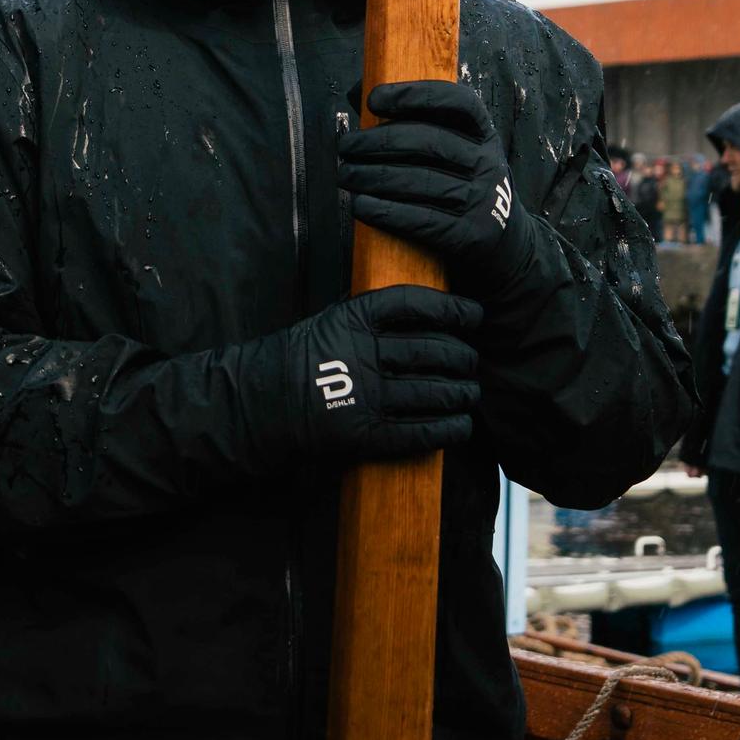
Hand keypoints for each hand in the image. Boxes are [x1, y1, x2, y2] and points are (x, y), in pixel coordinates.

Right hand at [262, 285, 483, 466]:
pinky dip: (448, 429)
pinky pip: (421, 431)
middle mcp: (363, 354)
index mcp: (354, 319)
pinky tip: (462, 425)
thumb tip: (428, 307)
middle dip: (462, 357)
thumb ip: (373, 314)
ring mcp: (366, 395)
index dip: (451, 309)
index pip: (415, 305)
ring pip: (432, 392)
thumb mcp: (333, 319)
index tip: (474, 315)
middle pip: (431, 350)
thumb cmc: (304, 358)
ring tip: (470, 393)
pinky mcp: (367, 434)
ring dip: (461, 394)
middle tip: (472, 361)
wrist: (265, 403)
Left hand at [340, 81, 543, 307]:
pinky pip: (422, 220)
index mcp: (482, 132)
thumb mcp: (454, 147)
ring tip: (345, 175)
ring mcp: (481, 199)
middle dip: (378, 141)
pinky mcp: (469, 234)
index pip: (456, 102)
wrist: (503, 242)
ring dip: (373, 177)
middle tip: (345, 146)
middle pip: (429, 141)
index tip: (375, 99)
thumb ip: (410, 118)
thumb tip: (360, 90)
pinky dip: (386, 213)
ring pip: (420, 181)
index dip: (414, 95)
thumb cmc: (461, 182)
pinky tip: (361, 206)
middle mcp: (486, 161)